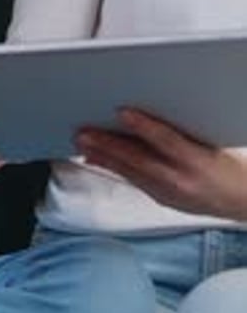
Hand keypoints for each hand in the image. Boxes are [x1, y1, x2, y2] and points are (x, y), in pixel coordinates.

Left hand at [77, 108, 246, 220]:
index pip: (166, 140)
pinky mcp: (163, 199)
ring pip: (130, 172)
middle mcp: (180, 180)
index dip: (143, 125)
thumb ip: (179, 130)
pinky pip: (133, 181)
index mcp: (197, 160)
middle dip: (108, 144)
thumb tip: (142, 114)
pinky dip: (112, 168)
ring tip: (81, 143)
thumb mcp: (208, 141)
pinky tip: (95, 159)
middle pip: (139, 159)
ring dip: (103, 156)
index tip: (121, 111)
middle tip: (83, 132)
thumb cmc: (225, 166)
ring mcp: (170, 193)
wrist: (241, 200)